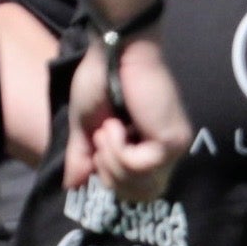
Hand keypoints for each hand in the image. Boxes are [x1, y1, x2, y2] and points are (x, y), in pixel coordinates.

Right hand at [64, 30, 190, 202]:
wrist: (115, 50)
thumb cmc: (101, 79)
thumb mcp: (84, 126)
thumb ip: (82, 156)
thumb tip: (72, 186)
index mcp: (150, 149)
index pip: (136, 192)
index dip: (109, 178)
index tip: (99, 144)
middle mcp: (167, 152)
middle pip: (141, 196)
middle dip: (110, 175)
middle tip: (103, 138)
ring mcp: (173, 147)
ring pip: (140, 186)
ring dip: (111, 159)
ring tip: (109, 128)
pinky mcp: (171, 140)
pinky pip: (139, 166)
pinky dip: (118, 149)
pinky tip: (117, 125)